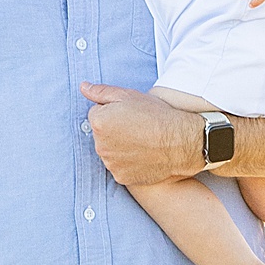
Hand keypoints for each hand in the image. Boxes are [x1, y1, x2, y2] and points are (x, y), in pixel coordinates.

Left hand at [82, 83, 200, 185]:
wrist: (181, 142)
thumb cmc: (157, 115)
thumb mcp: (129, 95)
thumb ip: (101, 92)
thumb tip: (83, 87)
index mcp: (98, 122)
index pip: (96, 115)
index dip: (114, 113)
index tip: (130, 115)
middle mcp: (99, 145)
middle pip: (101, 135)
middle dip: (114, 131)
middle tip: (137, 128)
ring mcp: (110, 163)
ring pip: (110, 152)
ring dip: (120, 147)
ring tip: (142, 142)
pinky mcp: (121, 177)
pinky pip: (119, 167)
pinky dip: (128, 163)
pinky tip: (143, 155)